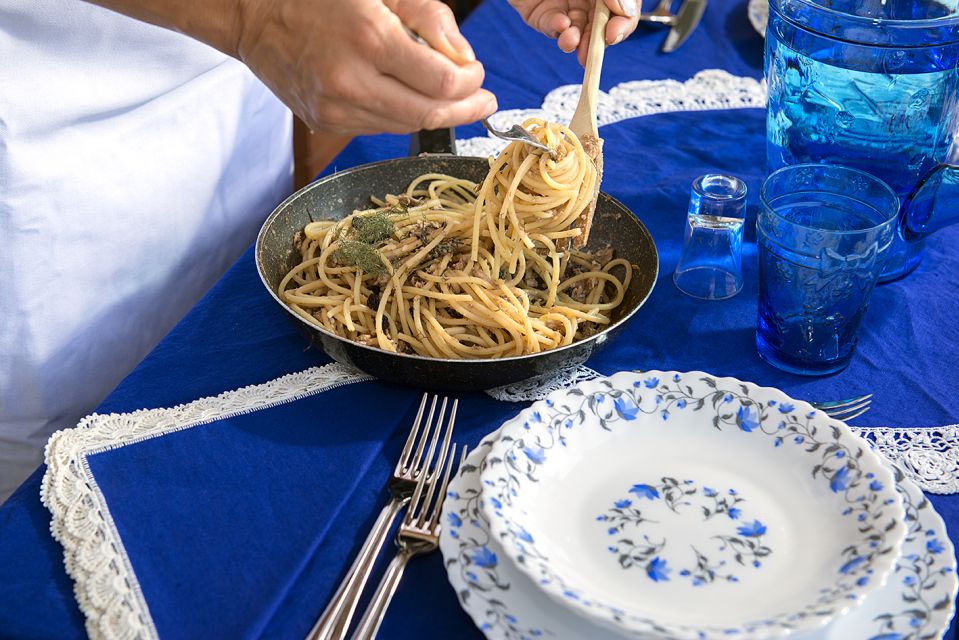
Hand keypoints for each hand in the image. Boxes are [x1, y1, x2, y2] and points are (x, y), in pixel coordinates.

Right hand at [236, 0, 496, 134]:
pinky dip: (404, 115)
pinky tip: (413, 99)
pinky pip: (381, 127)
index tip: (478, 73)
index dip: (471, 83)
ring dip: (438, 116)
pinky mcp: (326, 122)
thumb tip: (463, 57)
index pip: (442, 83)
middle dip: (465, 109)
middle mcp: (352, 81)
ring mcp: (337, 108)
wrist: (255, 16)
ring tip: (458, 102)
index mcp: (369, 39)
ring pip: (407, 125)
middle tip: (484, 100)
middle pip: (430, 114)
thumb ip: (428, 16)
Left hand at [509, 0, 639, 64]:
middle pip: (599, 27)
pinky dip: (556, 29)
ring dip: (575, 40)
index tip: (613, 34)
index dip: (622, 25)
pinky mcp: (541, 13)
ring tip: (570, 41)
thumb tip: (626, 12)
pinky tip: (560, 26)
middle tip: (591, 52)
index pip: (624, 12)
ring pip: (576, 31)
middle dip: (595, 42)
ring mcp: (565, 5)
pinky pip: (550, 25)